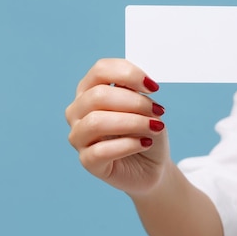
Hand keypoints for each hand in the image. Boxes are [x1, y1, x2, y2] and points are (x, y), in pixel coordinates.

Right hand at [65, 59, 170, 196]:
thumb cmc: (146, 131)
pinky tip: (145, 143)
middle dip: (134, 102)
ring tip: (155, 128)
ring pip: (96, 122)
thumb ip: (137, 93)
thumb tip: (138, 85)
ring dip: (132, 122)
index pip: (101, 70)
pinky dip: (128, 145)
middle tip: (158, 111)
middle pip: (98, 96)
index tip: (153, 87)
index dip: (128, 74)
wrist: (152, 165)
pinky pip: (100, 151)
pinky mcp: (88, 161)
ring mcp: (79, 137)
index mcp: (90, 90)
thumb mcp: (146, 108)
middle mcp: (78, 111)